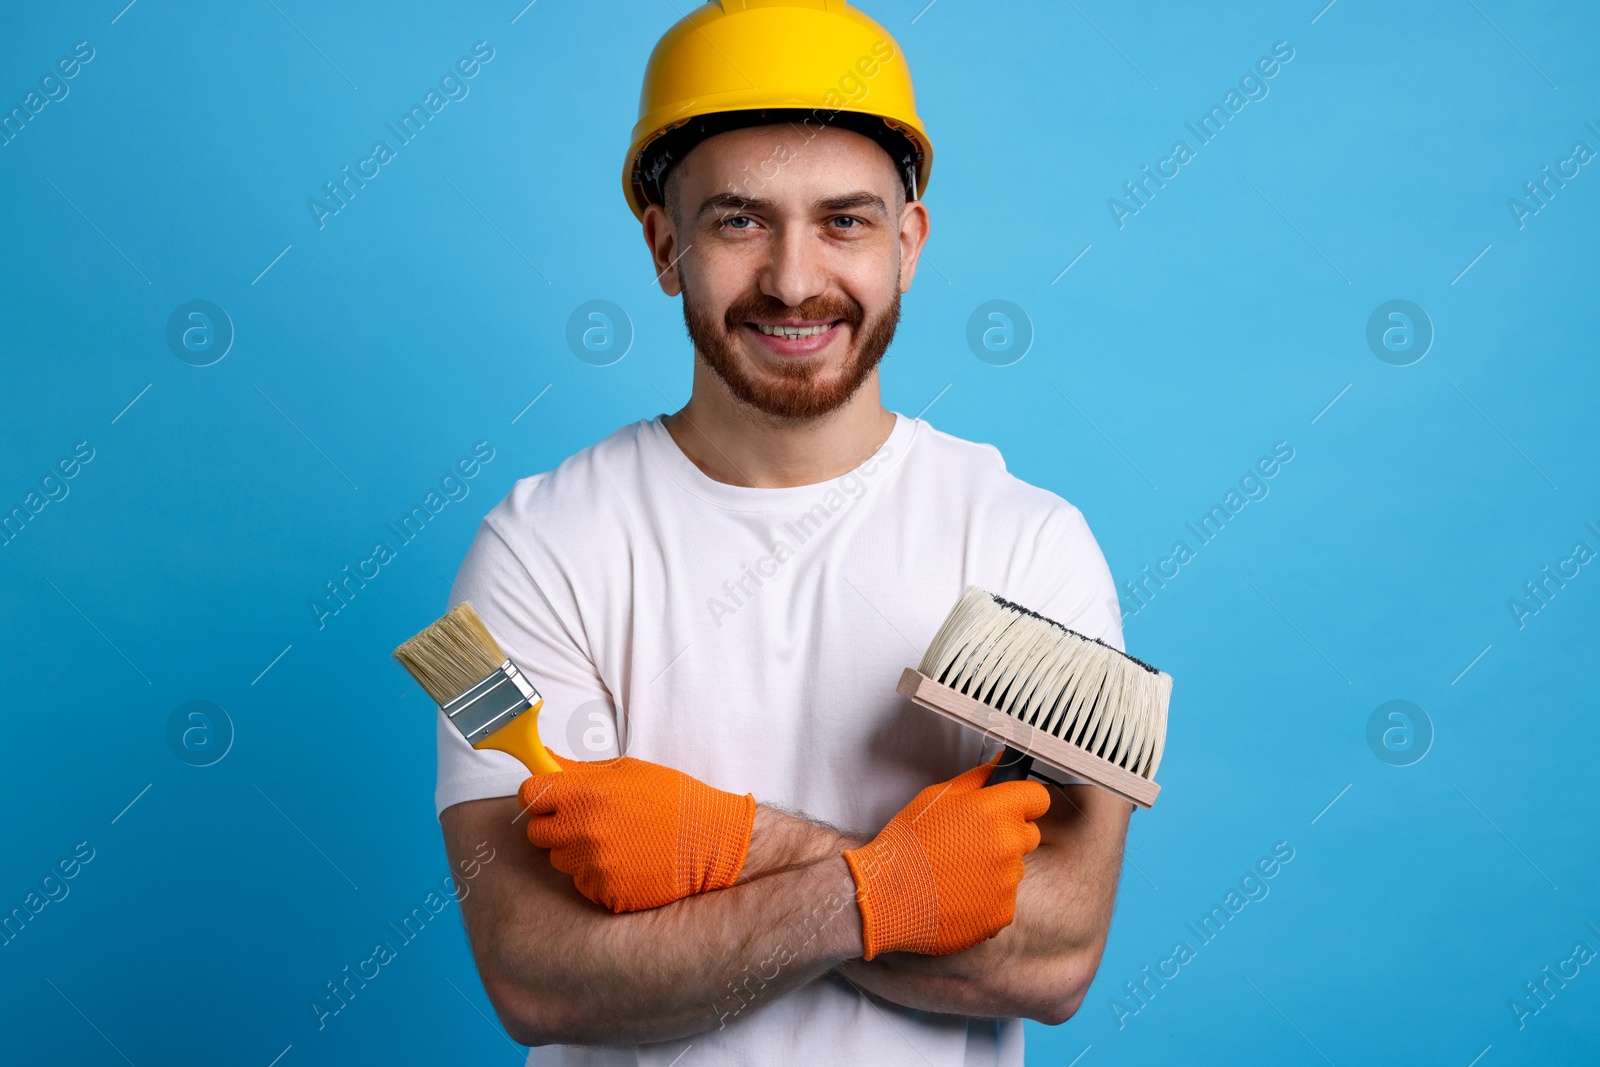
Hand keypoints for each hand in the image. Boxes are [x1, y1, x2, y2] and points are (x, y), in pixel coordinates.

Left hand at [518, 754, 755, 913]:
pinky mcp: (604, 893)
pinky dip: (598, 875)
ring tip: (616, 841)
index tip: (550, 799)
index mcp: (586, 795)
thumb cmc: (673, 800)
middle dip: (556, 825)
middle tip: (587, 821)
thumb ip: (579, 770)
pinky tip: (626, 863)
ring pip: (560, 860)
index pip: (530, 795)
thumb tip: (543, 759)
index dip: (539, 796)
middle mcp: (582, 831)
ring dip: (578, 851)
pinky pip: (583, 884)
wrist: (711, 842)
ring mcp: (592, 866)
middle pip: (537, 832)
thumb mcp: (628, 771)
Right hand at [842, 754, 1050, 959]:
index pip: (1038, 798)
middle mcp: (1008, 845)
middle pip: (1029, 834)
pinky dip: (987, 898)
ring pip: (1015, 868)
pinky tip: (959, 895)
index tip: (1007, 809)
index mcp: (995, 811)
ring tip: (957, 872)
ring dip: (996, 868)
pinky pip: (1005, 899)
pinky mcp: (1002, 913)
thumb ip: (977, 778)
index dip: (1022, 802)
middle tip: (971, 842)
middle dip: (1008, 835)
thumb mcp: (936, 797)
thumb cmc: (908, 843)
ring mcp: (1008, 883)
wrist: (885, 895)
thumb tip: (1000, 763)